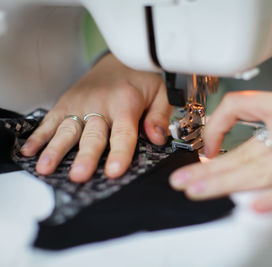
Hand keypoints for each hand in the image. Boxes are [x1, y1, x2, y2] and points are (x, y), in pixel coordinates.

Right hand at [20, 53, 171, 181]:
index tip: (114, 171)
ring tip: (46, 167)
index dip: (119, 152)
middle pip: (92, 135)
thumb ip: (159, 116)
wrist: (119, 58)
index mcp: (125, 102)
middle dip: (85, 156)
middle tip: (79, 175)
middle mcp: (100, 104)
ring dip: (55, 149)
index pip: (123, 132)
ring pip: (67, 129)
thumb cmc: (140, 78)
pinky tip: (30, 151)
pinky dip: (39, 136)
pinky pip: (50, 120)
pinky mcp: (66, 102)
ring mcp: (80, 103)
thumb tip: (158, 138)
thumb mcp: (160, 93)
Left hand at [170, 91, 271, 211]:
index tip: (208, 148)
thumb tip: (243, 159)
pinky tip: (254, 206)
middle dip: (208, 168)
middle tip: (181, 181)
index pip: (240, 104)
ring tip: (197, 191)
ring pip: (259, 169)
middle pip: (243, 149)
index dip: (217, 125)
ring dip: (225, 183)